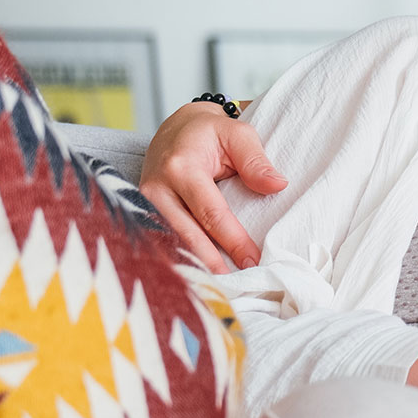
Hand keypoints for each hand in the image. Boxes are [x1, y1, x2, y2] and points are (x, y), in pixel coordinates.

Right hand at [139, 102, 286, 271]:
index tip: (252, 260)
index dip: (233, 240)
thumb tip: (278, 185)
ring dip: (192, 267)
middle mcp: (155, 188)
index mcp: (181, 168)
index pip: (211, 213)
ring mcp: (142, 203)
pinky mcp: (140, 212)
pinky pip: (160, 241)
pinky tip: (195, 278)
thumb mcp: (237, 134)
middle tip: (236, 285)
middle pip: (186, 234)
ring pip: (168, 243)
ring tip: (215, 289)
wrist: (175, 128)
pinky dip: (178, 260)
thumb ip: (256, 161)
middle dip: (211, 262)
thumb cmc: (209, 132)